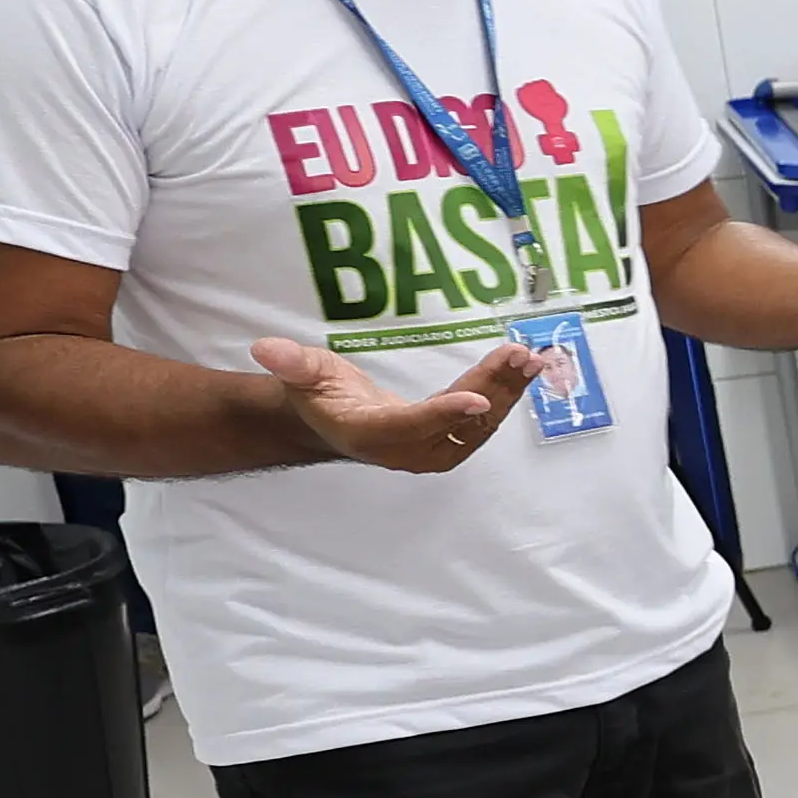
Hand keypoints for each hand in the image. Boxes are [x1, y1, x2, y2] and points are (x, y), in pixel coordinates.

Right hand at [255, 331, 546, 469]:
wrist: (330, 421)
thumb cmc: (316, 394)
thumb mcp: (301, 374)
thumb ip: (291, 363)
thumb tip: (266, 347)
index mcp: (370, 435)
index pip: (412, 427)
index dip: (444, 415)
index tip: (477, 400)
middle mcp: (406, 449)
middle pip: (457, 424)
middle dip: (493, 391)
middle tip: (520, 358)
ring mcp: (430, 449)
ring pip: (477, 425)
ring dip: (508, 392)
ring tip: (532, 359)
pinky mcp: (447, 440)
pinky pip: (481, 421)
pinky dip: (505, 395)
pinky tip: (522, 371)